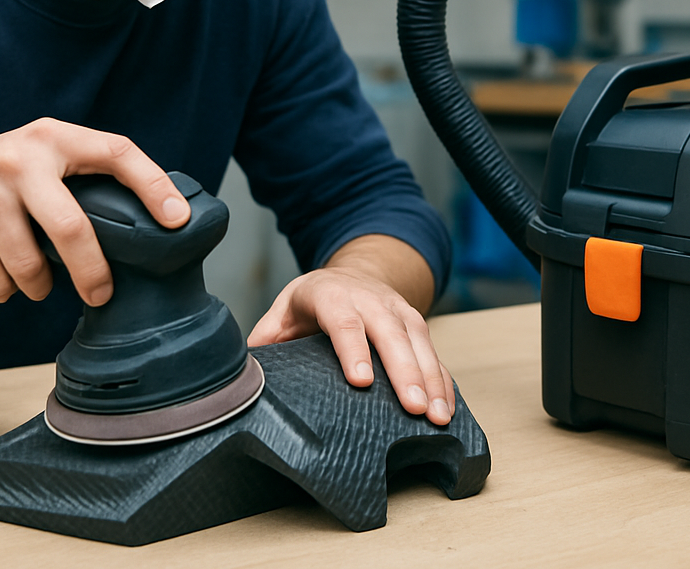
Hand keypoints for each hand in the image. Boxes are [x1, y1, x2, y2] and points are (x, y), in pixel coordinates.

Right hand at [0, 117, 189, 304]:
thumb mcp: (38, 160)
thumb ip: (79, 177)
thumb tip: (144, 219)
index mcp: (52, 138)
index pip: (116, 153)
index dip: (153, 184)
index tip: (177, 218)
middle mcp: (20, 159)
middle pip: (72, 226)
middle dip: (93, 270)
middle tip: (102, 293)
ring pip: (32, 263)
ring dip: (40, 284)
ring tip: (39, 281)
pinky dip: (7, 289)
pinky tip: (3, 276)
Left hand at [248, 260, 455, 425]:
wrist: (353, 273)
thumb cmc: (315, 300)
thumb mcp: (285, 309)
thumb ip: (267, 337)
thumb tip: (243, 371)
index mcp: (331, 295)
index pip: (343, 320)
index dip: (353, 348)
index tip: (362, 380)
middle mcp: (370, 299)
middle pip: (389, 332)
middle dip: (403, 370)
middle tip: (412, 407)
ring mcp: (397, 310)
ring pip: (418, 341)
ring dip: (430, 378)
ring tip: (435, 416)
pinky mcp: (416, 324)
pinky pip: (434, 352)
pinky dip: (442, 381)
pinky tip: (446, 408)